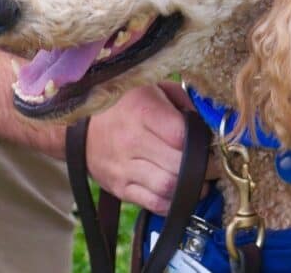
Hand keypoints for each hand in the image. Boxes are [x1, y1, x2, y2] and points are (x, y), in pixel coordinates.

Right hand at [85, 82, 213, 214]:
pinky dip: (173, 202)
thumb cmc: (121, 103)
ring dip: (191, 188)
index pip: (183, 136)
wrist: (76, 124)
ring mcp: (123, 167)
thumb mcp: (152, 87)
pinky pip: (154, 203)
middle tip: (214, 166)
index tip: (214, 146)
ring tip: (200, 180)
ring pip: (169, 187)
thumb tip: (210, 124)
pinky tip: (180, 191)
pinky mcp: (119, 187)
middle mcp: (131, 141)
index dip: (205, 144)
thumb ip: (183, 102)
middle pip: (179, 165)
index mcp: (141, 111)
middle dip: (204, 169)